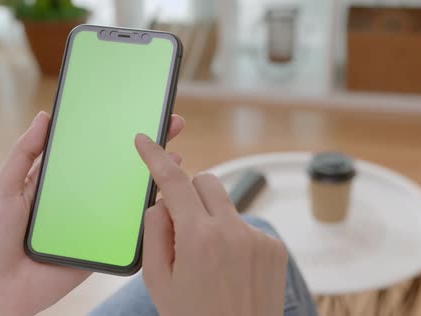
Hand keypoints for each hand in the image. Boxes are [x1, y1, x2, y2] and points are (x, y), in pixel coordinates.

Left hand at [0, 111, 184, 315]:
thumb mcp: (2, 188)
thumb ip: (24, 154)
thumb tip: (45, 117)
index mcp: (56, 181)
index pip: (89, 149)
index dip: (112, 131)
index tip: (135, 111)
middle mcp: (78, 198)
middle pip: (115, 167)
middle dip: (144, 147)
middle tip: (170, 124)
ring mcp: (91, 221)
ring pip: (126, 196)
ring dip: (152, 177)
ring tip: (177, 157)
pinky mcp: (99, 245)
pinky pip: (126, 229)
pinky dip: (147, 215)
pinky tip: (165, 197)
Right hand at [135, 134, 287, 315]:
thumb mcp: (158, 281)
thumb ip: (154, 232)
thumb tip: (162, 201)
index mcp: (199, 238)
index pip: (174, 182)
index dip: (156, 157)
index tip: (146, 140)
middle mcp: (233, 231)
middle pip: (205, 181)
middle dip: (188, 194)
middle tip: (180, 226)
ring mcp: (258, 238)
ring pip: (225, 204)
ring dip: (211, 217)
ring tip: (209, 257)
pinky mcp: (274, 247)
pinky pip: (245, 225)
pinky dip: (232, 236)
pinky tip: (230, 267)